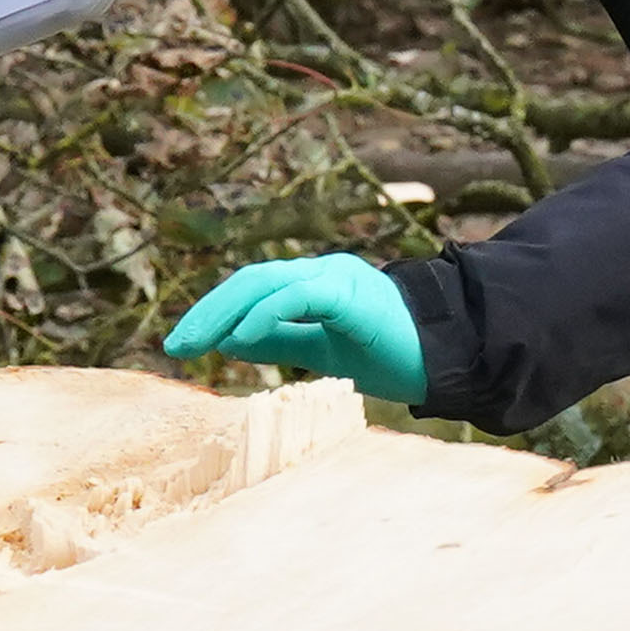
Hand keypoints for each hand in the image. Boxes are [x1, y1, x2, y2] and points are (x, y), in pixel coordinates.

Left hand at [163, 252, 425, 405]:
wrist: (453, 359)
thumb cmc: (394, 355)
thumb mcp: (324, 352)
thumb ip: (282, 342)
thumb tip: (232, 343)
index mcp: (316, 283)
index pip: (252, 289)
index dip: (213, 313)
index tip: (182, 345)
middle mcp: (322, 272)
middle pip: (251, 280)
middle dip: (207, 312)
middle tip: (176, 345)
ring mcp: (338, 278)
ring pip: (267, 282)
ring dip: (224, 313)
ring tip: (197, 343)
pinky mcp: (352, 295)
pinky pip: (299, 297)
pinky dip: (264, 315)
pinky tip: (239, 340)